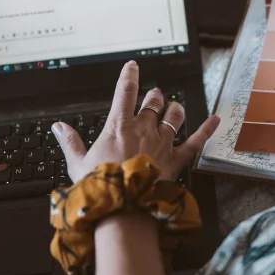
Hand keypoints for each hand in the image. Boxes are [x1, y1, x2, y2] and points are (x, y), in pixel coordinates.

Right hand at [52, 60, 219, 182]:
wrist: (123, 208)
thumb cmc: (100, 187)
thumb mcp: (77, 164)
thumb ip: (70, 142)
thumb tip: (58, 127)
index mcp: (119, 127)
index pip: (126, 92)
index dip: (130, 75)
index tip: (133, 66)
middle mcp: (143, 129)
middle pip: (153, 102)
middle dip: (154, 96)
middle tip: (154, 96)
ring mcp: (162, 142)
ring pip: (174, 115)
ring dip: (174, 109)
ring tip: (173, 107)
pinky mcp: (176, 159)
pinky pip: (195, 141)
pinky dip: (207, 129)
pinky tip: (215, 120)